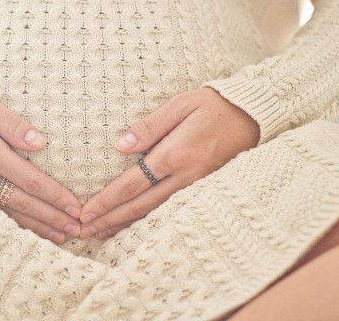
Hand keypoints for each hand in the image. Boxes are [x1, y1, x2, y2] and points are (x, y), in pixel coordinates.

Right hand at [0, 84, 82, 243]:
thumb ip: (11, 123)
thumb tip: (41, 143)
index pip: (30, 180)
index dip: (55, 197)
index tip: (75, 208)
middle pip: (22, 202)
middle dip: (51, 218)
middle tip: (75, 230)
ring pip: (6, 212)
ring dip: (34, 226)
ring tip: (58, 236)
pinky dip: (10, 223)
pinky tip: (24, 230)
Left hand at [78, 87, 260, 238]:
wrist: (253, 116)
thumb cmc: (213, 105)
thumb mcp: (180, 105)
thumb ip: (150, 126)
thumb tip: (120, 145)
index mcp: (174, 155)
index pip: (132, 185)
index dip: (107, 201)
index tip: (86, 212)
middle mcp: (184, 176)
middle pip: (139, 205)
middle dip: (110, 219)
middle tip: (85, 230)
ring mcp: (195, 185)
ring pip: (154, 212)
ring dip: (126, 223)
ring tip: (102, 232)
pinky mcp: (203, 187)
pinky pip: (169, 208)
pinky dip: (147, 219)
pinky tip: (135, 222)